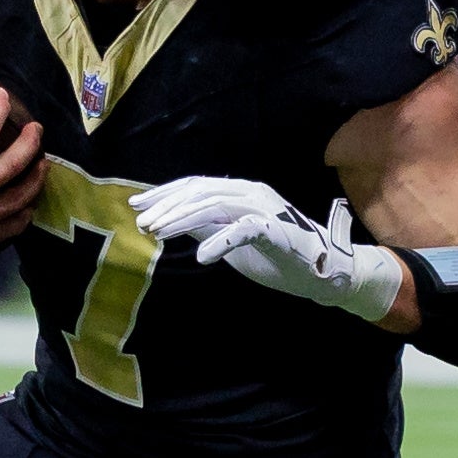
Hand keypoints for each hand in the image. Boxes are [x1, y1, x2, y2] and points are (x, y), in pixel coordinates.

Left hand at [129, 176, 402, 322]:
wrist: (320, 271)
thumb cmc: (275, 254)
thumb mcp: (230, 239)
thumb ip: (205, 227)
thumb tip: (170, 221)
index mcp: (239, 192)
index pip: (195, 186)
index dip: (164, 194)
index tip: (137, 206)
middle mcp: (250, 193)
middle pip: (200, 192)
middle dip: (167, 207)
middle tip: (143, 222)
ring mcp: (264, 209)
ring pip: (215, 206)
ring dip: (183, 220)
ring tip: (159, 235)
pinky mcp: (276, 230)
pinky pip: (244, 230)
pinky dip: (220, 242)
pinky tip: (201, 258)